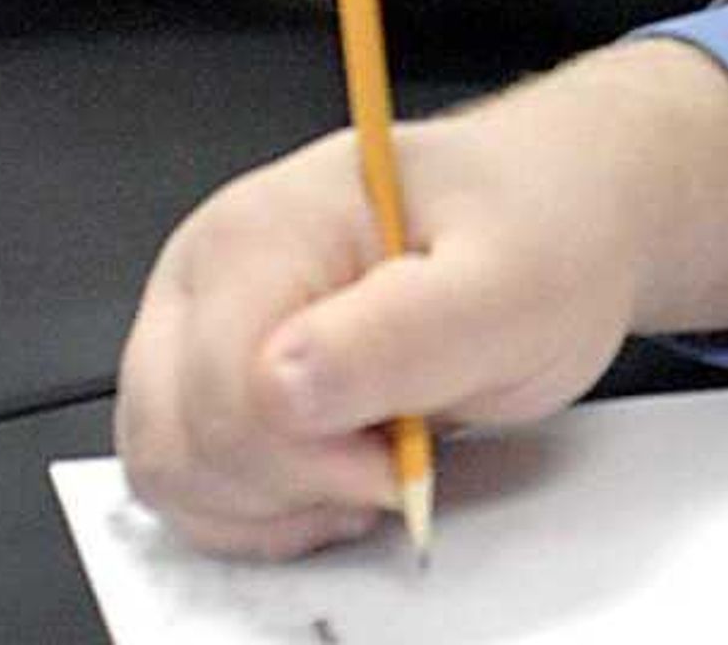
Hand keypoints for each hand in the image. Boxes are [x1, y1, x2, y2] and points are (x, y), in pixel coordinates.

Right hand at [119, 41, 727, 557]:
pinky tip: (336, 481)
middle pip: (179, 437)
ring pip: (170, 469)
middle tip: (391, 460)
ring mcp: (201, 326)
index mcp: (264, 229)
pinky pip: (191, 481)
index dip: (313, 453)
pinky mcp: (214, 378)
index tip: (401, 457)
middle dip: (288, 484)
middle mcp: (210, 272)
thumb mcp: (509, 283)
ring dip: (270, 505)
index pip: (225, 389)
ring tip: (367, 465)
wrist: (558, 216)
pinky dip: (258, 510)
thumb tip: (283, 385)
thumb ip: (402, 332)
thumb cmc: (536, 233)